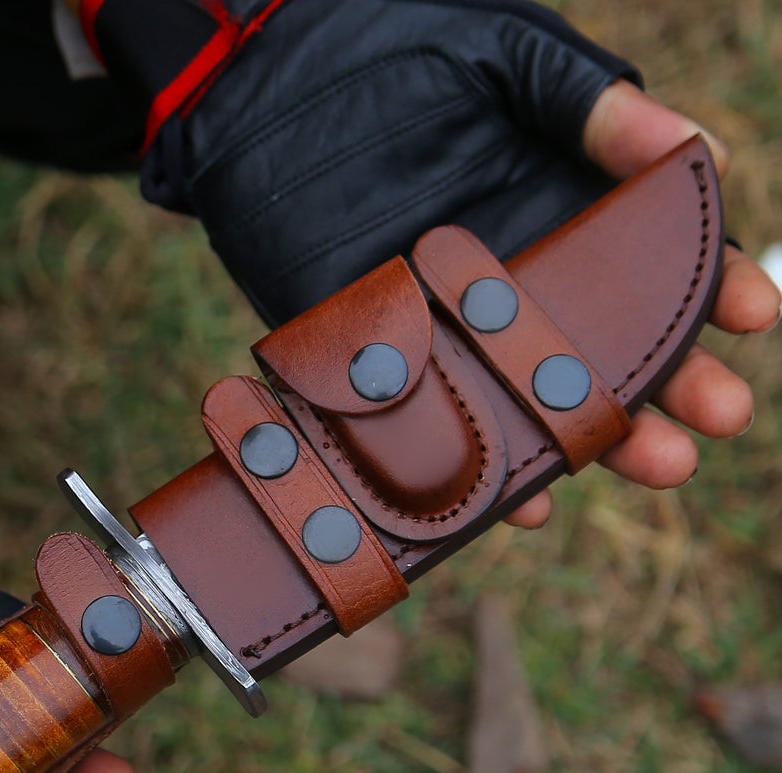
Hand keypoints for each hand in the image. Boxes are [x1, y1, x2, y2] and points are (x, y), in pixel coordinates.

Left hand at [86, 0, 777, 518]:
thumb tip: (697, 154)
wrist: (263, 87)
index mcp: (554, 209)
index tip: (752, 317)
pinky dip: (477, 467)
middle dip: (668, 386)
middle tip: (717, 421)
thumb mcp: (505, 61)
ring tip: (653, 467)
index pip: (646, 263)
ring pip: (529, 401)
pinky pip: (433, 426)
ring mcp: (444, 328)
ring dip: (593, 441)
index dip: (703, 290)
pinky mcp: (375, 358)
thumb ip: (590, 107)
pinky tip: (524, 501)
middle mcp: (509, 281)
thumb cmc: (388, 48)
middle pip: (601, 349)